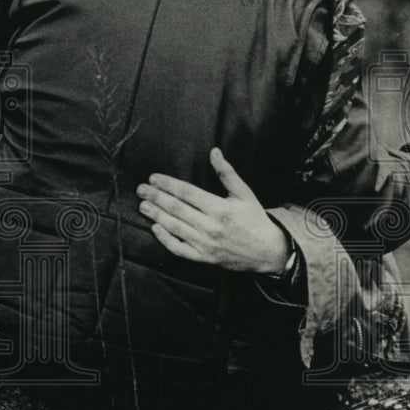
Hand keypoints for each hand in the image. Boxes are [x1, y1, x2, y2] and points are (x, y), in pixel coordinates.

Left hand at [136, 148, 289, 273]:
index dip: (168, 184)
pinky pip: (180, 249)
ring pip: (175, 227)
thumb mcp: (244, 193)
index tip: (153, 178)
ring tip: (143, 205)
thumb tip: (214, 151)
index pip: (187, 193)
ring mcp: (205, 244)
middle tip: (141, 189)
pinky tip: (155, 228)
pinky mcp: (203, 258)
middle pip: (177, 209)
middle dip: (156, 197)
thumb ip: (226, 173)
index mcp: (220, 208)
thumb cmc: (254, 219)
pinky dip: (165, 239)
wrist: (269, 252)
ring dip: (156, 215)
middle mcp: (211, 226)